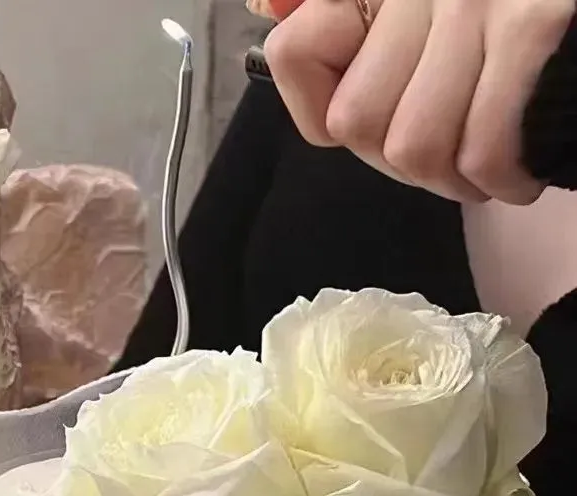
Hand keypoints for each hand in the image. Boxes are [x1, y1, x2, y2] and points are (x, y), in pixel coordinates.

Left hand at [264, 0, 573, 203]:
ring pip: (413, 149)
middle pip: (358, 125)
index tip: (375, 108)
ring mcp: (473, 3)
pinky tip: (518, 173)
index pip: (296, 58)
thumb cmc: (502, 12)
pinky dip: (502, 181)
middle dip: (402, 161)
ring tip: (485, 163)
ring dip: (454, 181)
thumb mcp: (409, 6)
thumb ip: (331, 13)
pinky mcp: (529, 31)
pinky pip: (481, 151)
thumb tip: (263, 2)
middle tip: (447, 150)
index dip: (322, 108)